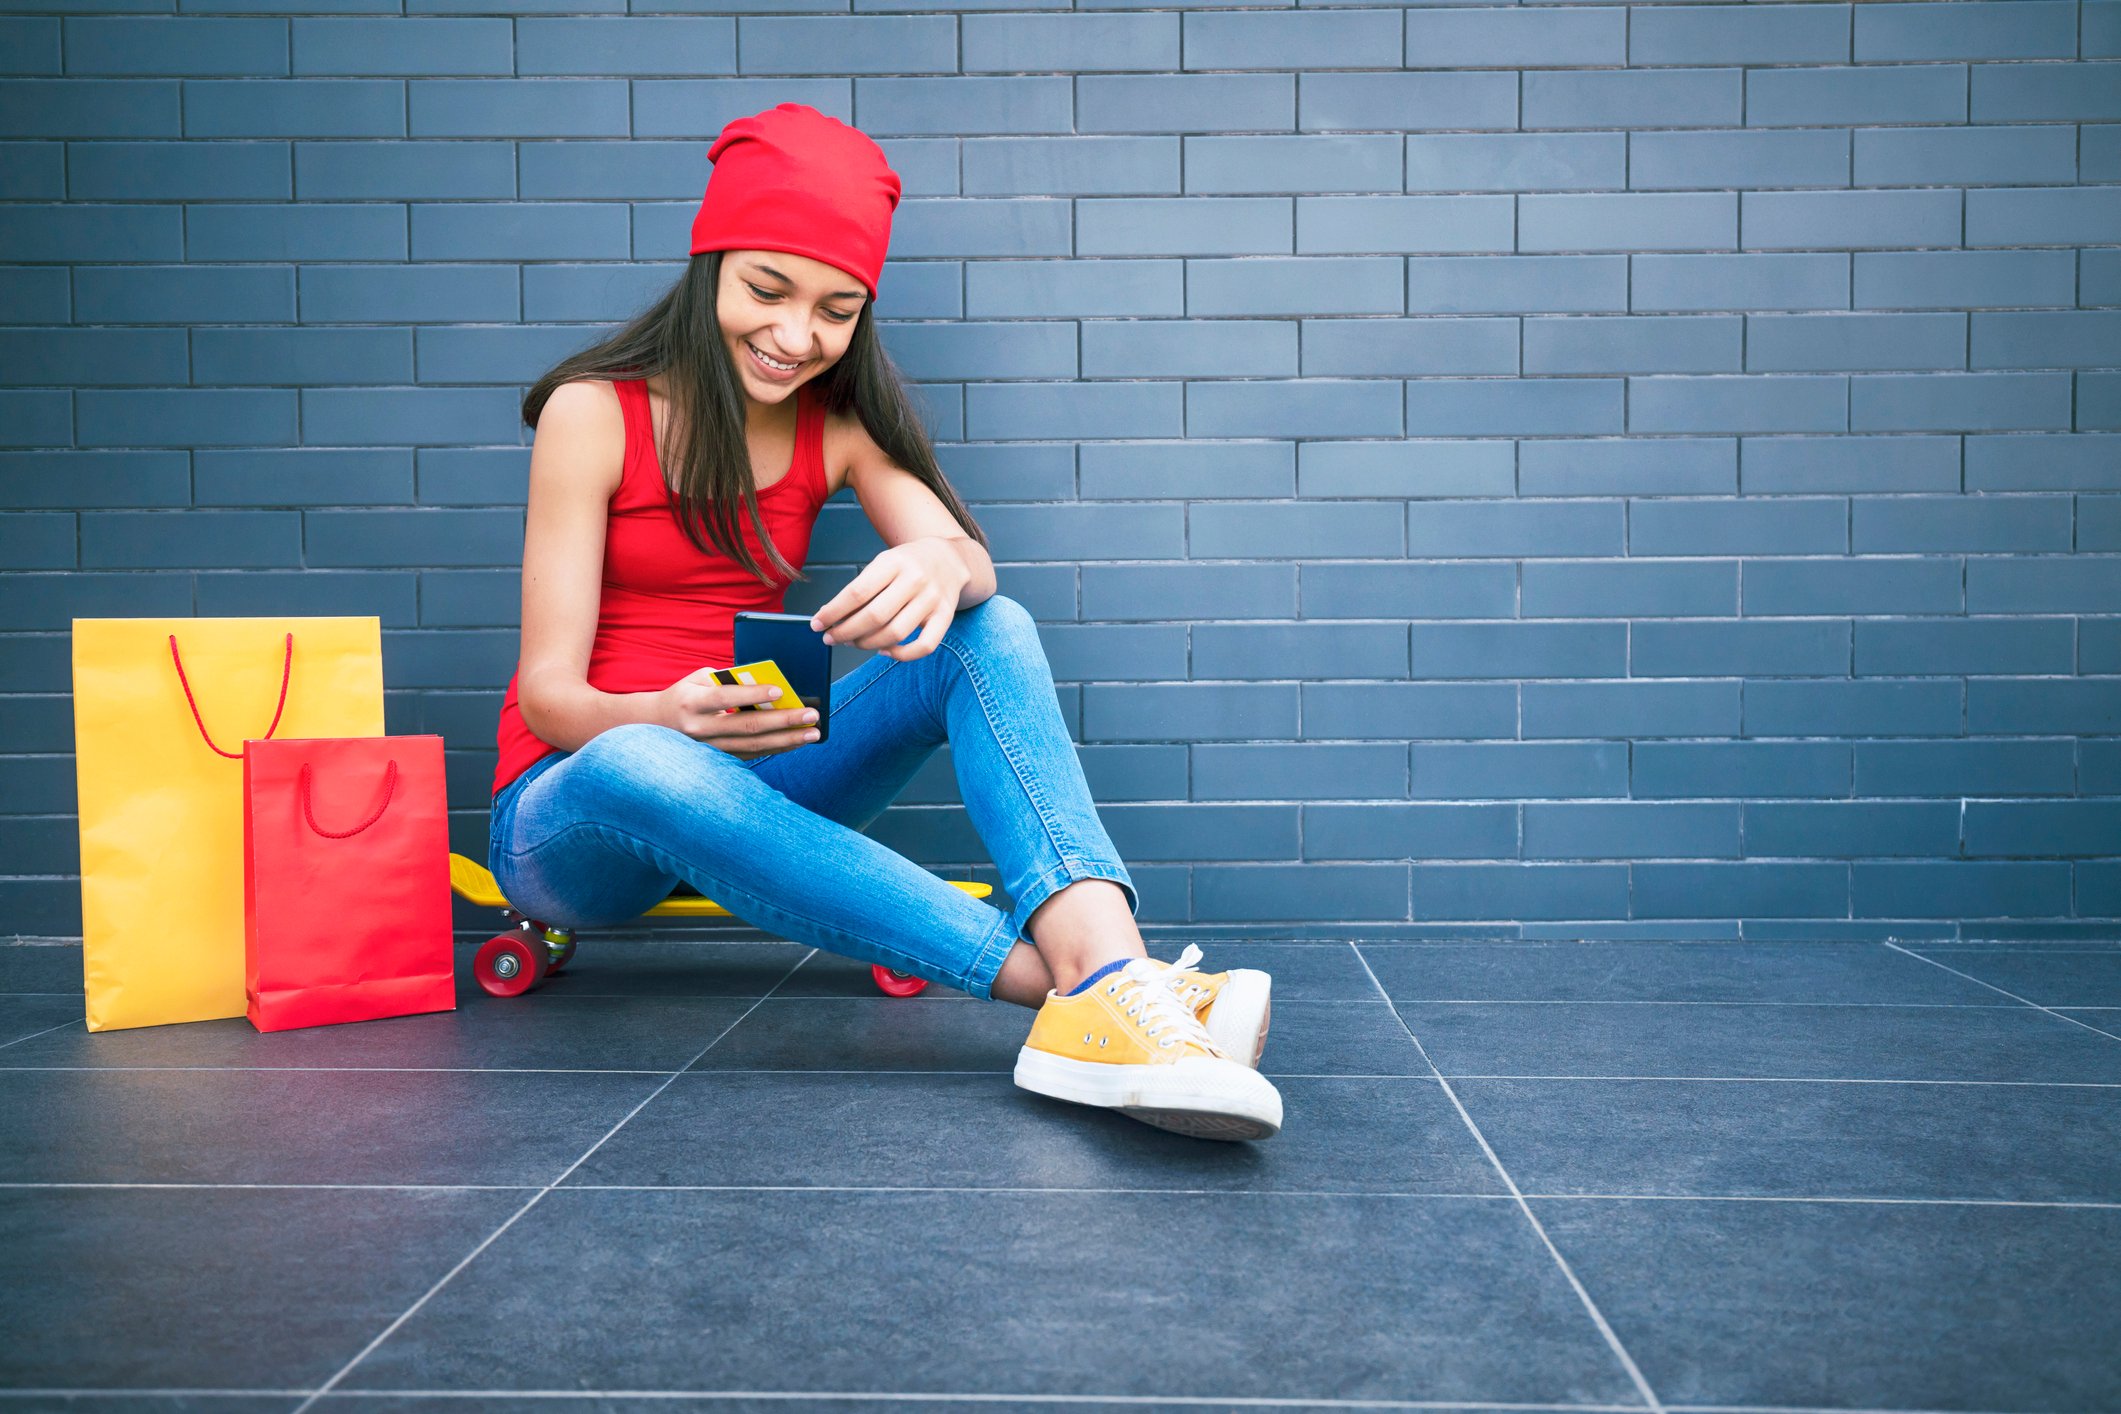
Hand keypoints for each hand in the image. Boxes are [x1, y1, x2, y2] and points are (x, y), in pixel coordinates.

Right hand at [656, 668, 820, 757]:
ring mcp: (708, 748)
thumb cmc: (686, 695)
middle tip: (811, 715)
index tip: (780, 691)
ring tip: (812, 733)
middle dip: (783, 721)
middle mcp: (699, 728)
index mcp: (691, 702)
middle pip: (746, 726)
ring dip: (786, 740)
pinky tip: (795, 741)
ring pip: (753, 746)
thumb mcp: (699, 679)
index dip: (753, 694)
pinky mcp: (718, 759)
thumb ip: (729, 680)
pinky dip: (776, 748)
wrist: (657, 724)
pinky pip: (751, 755)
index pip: (725, 698)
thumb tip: (766, 682)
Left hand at [808, 538, 970, 661]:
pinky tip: (885, 651)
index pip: (857, 592)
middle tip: (831, 638)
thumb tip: (831, 616)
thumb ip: (862, 587)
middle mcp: (915, 579)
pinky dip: (902, 655)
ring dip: (867, 644)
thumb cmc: (909, 564)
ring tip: (853, 642)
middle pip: (874, 616)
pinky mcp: (946, 616)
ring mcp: (932, 599)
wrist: (950, 559)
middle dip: (846, 632)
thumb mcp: (884, 562)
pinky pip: (924, 646)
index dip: (833, 612)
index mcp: (894, 561)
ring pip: (896, 633)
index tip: (818, 623)